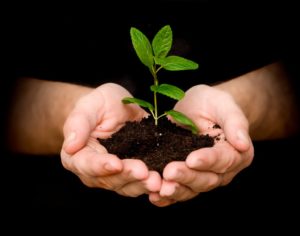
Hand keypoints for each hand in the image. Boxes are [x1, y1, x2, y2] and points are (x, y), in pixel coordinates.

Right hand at [61, 83, 160, 196]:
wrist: (116, 108)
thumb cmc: (99, 104)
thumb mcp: (89, 106)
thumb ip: (78, 123)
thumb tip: (70, 146)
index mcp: (78, 156)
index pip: (87, 164)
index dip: (101, 166)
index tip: (116, 163)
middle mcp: (95, 170)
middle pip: (109, 179)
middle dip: (127, 176)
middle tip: (144, 172)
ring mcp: (115, 174)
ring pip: (126, 186)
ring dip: (141, 185)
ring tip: (156, 181)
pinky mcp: (132, 173)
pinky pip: (141, 183)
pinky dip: (151, 185)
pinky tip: (164, 184)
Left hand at [149, 85, 253, 206]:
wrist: (200, 110)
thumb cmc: (213, 104)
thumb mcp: (223, 104)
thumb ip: (235, 122)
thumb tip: (243, 144)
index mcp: (235, 153)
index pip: (223, 160)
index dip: (208, 161)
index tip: (192, 159)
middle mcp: (221, 170)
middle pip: (206, 179)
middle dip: (187, 177)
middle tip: (169, 172)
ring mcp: (203, 176)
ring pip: (191, 189)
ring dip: (176, 190)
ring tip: (160, 189)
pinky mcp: (187, 179)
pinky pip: (179, 191)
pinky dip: (167, 198)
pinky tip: (154, 197)